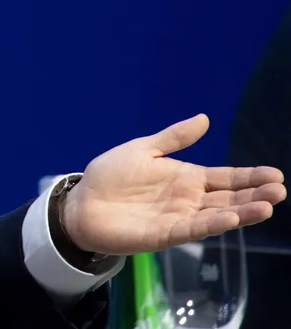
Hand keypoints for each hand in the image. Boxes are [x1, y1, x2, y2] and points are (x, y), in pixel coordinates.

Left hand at [62, 114, 286, 254]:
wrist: (81, 203)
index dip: (249, 177)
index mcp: (186, 178)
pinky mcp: (164, 234)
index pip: (225, 178)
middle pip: (228, 198)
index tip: (276, 174)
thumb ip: (174, 138)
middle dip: (254, 194)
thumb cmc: (110, 176)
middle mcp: (188, 199)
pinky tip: (229, 219)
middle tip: (280, 190)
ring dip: (241, 212)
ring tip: (267, 206)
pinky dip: (211, 224)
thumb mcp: (143, 149)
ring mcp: (179, 218)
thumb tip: (204, 119)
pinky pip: (192, 229)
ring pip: (217, 215)